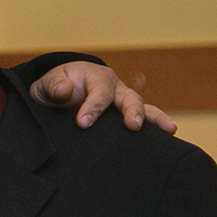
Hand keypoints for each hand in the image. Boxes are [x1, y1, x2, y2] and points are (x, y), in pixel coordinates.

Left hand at [30, 61, 176, 133]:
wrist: (58, 93)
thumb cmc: (54, 88)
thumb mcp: (47, 84)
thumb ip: (53, 86)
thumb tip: (64, 90)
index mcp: (97, 77)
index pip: (99, 92)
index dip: (92, 107)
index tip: (82, 123)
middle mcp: (115, 89)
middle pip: (129, 98)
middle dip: (132, 111)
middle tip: (133, 126)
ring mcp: (123, 103)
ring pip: (143, 108)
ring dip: (154, 119)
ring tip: (169, 129)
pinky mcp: (124, 118)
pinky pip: (144, 121)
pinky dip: (154, 129)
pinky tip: (167, 139)